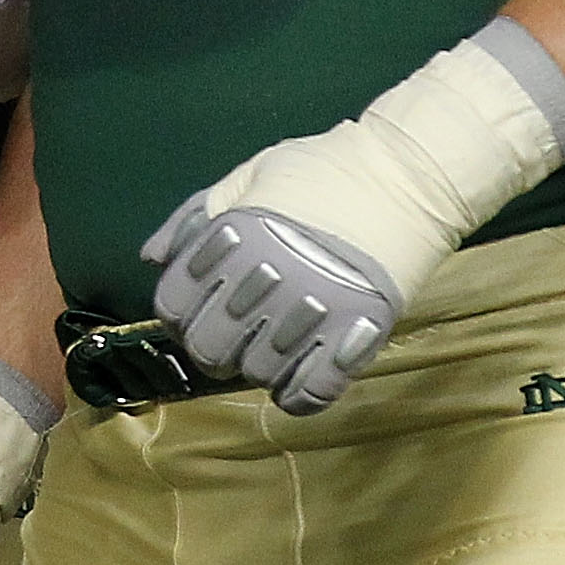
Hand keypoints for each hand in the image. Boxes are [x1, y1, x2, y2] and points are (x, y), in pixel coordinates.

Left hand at [135, 35, 564, 415]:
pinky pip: (311, 392)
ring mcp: (313, 309)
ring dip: (256, 368)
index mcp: (234, 236)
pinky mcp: (357, 333)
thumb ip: (197, 215)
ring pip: (256, 373)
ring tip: (270, 349)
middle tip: (232, 337)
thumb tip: (154, 258)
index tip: (197, 309)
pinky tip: (295, 382)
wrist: (410, 173)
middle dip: (211, 347)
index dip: (179, 312)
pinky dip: (296, 396)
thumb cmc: (324, 168)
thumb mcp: (251, 174)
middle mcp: (266, 276)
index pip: (175, 302)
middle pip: (209, 347)